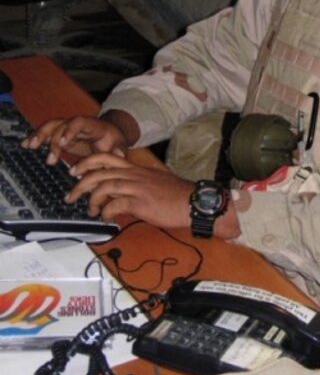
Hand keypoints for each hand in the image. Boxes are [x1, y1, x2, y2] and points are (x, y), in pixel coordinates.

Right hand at [22, 114, 134, 163]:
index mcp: (92, 124)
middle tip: (46, 153)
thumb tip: (120, 155)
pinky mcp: (61, 135)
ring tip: (29, 146)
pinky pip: (46, 134)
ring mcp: (67, 128)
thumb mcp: (119, 144)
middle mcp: (77, 124)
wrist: (109, 135)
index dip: (70, 131)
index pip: (79, 122)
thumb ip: (119, 150)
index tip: (63, 143)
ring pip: (51, 127)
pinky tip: (25, 144)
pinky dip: (36, 138)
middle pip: (61, 124)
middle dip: (51, 137)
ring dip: (39, 135)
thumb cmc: (113, 140)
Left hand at [67, 153, 193, 227]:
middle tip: (71, 194)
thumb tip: (117, 195)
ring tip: (89, 210)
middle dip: (81, 182)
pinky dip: (105, 211)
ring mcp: (137, 187)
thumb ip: (134, 184)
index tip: (76, 171)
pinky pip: (115, 204)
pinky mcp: (141, 202)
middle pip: (100, 171)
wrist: (193, 203)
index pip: (107, 157)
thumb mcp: (153, 182)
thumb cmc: (176, 195)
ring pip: (105, 185)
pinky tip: (105, 217)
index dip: (88, 162)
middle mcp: (135, 174)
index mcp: (137, 169)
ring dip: (92, 199)